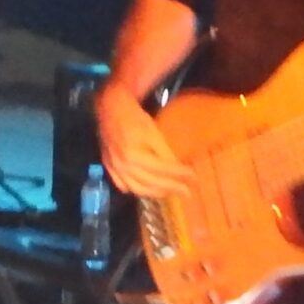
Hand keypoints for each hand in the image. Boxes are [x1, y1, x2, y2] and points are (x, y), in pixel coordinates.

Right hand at [95, 84, 193, 199]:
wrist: (110, 110)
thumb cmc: (134, 118)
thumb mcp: (153, 132)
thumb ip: (164, 152)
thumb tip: (178, 170)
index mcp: (134, 155)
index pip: (162, 170)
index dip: (179, 174)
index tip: (194, 177)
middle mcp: (123, 165)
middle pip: (151, 183)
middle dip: (171, 188)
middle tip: (187, 192)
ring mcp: (115, 168)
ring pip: (138, 189)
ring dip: (156, 193)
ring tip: (170, 193)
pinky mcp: (109, 167)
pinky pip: (123, 186)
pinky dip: (137, 191)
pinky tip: (147, 190)